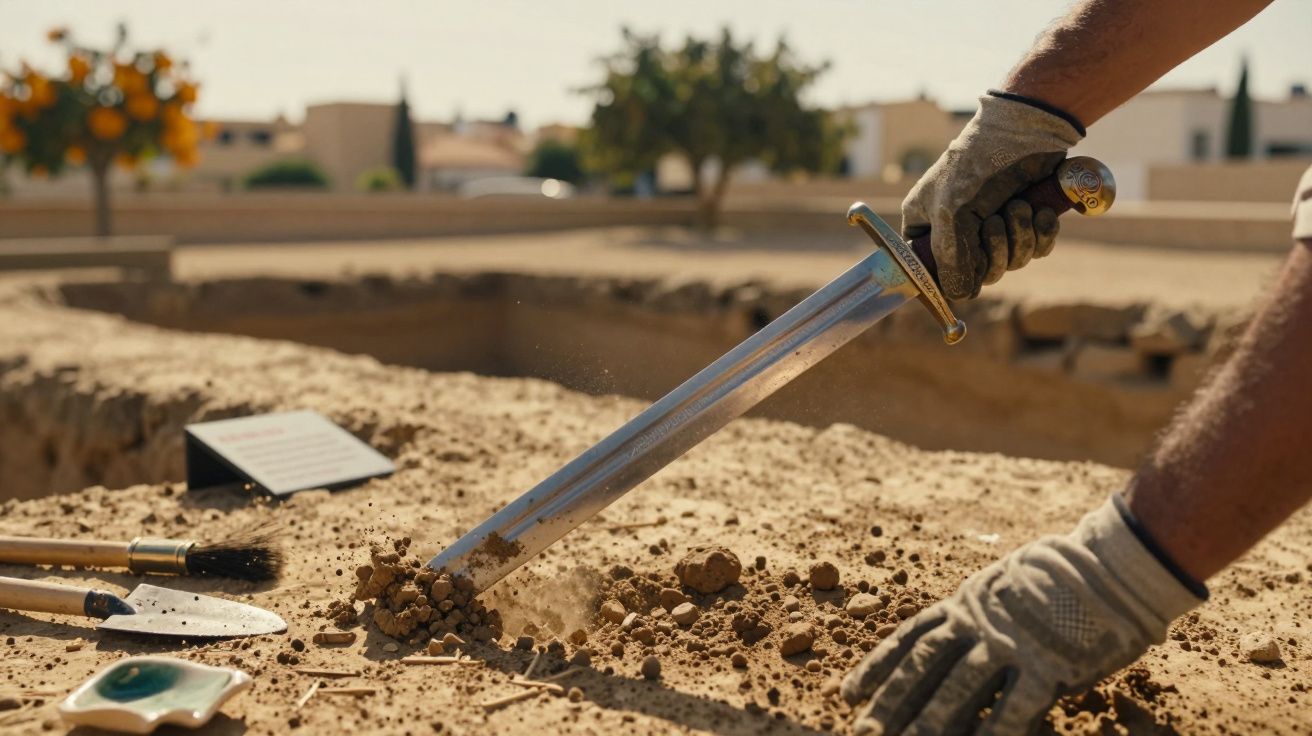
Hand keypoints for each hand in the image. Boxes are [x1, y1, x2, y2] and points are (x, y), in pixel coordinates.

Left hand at [841, 496, 1202, 734]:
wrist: (1110, 567)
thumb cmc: (1057, 580)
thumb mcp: (1000, 587)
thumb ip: (976, 617)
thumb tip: (950, 647)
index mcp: (965, 603)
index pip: (909, 639)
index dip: (877, 667)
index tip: (849, 693)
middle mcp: (978, 623)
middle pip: (923, 667)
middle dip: (891, 701)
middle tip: (863, 731)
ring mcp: (1011, 645)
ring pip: (958, 689)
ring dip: (930, 722)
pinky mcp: (1048, 667)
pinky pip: (1014, 707)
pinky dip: (993, 731)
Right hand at [902, 92, 1083, 299]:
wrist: (1026, 131)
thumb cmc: (976, 167)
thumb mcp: (952, 215)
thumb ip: (951, 260)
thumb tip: (960, 296)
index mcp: (927, 225)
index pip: (931, 270)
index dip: (949, 276)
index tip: (966, 271)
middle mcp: (957, 229)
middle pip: (976, 273)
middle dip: (993, 252)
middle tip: (994, 224)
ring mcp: (993, 226)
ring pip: (1009, 263)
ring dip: (1019, 238)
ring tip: (1019, 207)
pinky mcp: (1026, 221)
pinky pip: (1035, 250)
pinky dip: (1040, 235)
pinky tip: (1040, 213)